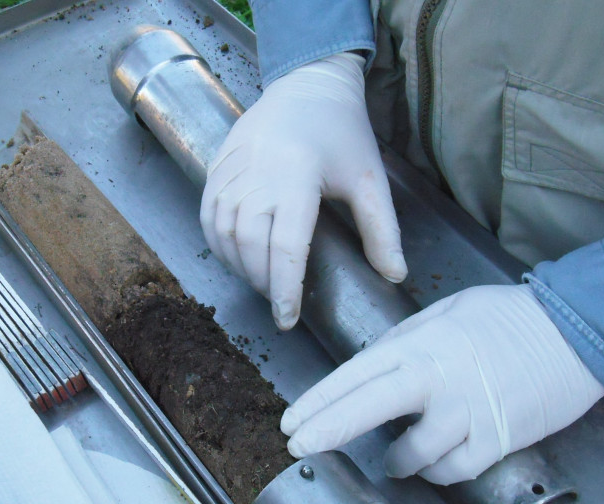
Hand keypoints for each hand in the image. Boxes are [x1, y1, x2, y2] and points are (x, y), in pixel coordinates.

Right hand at [201, 52, 406, 330]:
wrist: (306, 84)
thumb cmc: (342, 133)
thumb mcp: (369, 179)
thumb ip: (382, 229)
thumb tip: (395, 276)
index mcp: (299, 175)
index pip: (287, 245)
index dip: (286, 288)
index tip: (287, 319)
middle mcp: (259, 173)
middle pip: (250, 244)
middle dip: (263, 281)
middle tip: (280, 300)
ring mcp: (232, 168)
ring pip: (223, 232)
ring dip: (239, 266)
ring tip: (261, 281)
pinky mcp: (216, 166)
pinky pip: (208, 214)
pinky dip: (217, 243)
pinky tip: (235, 257)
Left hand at [280, 284, 603, 484]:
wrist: (569, 332)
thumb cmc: (503, 317)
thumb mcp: (442, 313)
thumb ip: (402, 341)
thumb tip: (371, 368)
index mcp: (417, 345)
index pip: (354, 376)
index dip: (318, 402)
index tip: (292, 420)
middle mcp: (435, 378)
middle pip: (368, 409)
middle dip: (327, 431)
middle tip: (300, 448)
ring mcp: (466, 411)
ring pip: (413, 453)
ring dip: (398, 460)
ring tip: (395, 457)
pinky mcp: (496, 439)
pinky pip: (452, 469)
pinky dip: (437, 470)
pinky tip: (432, 462)